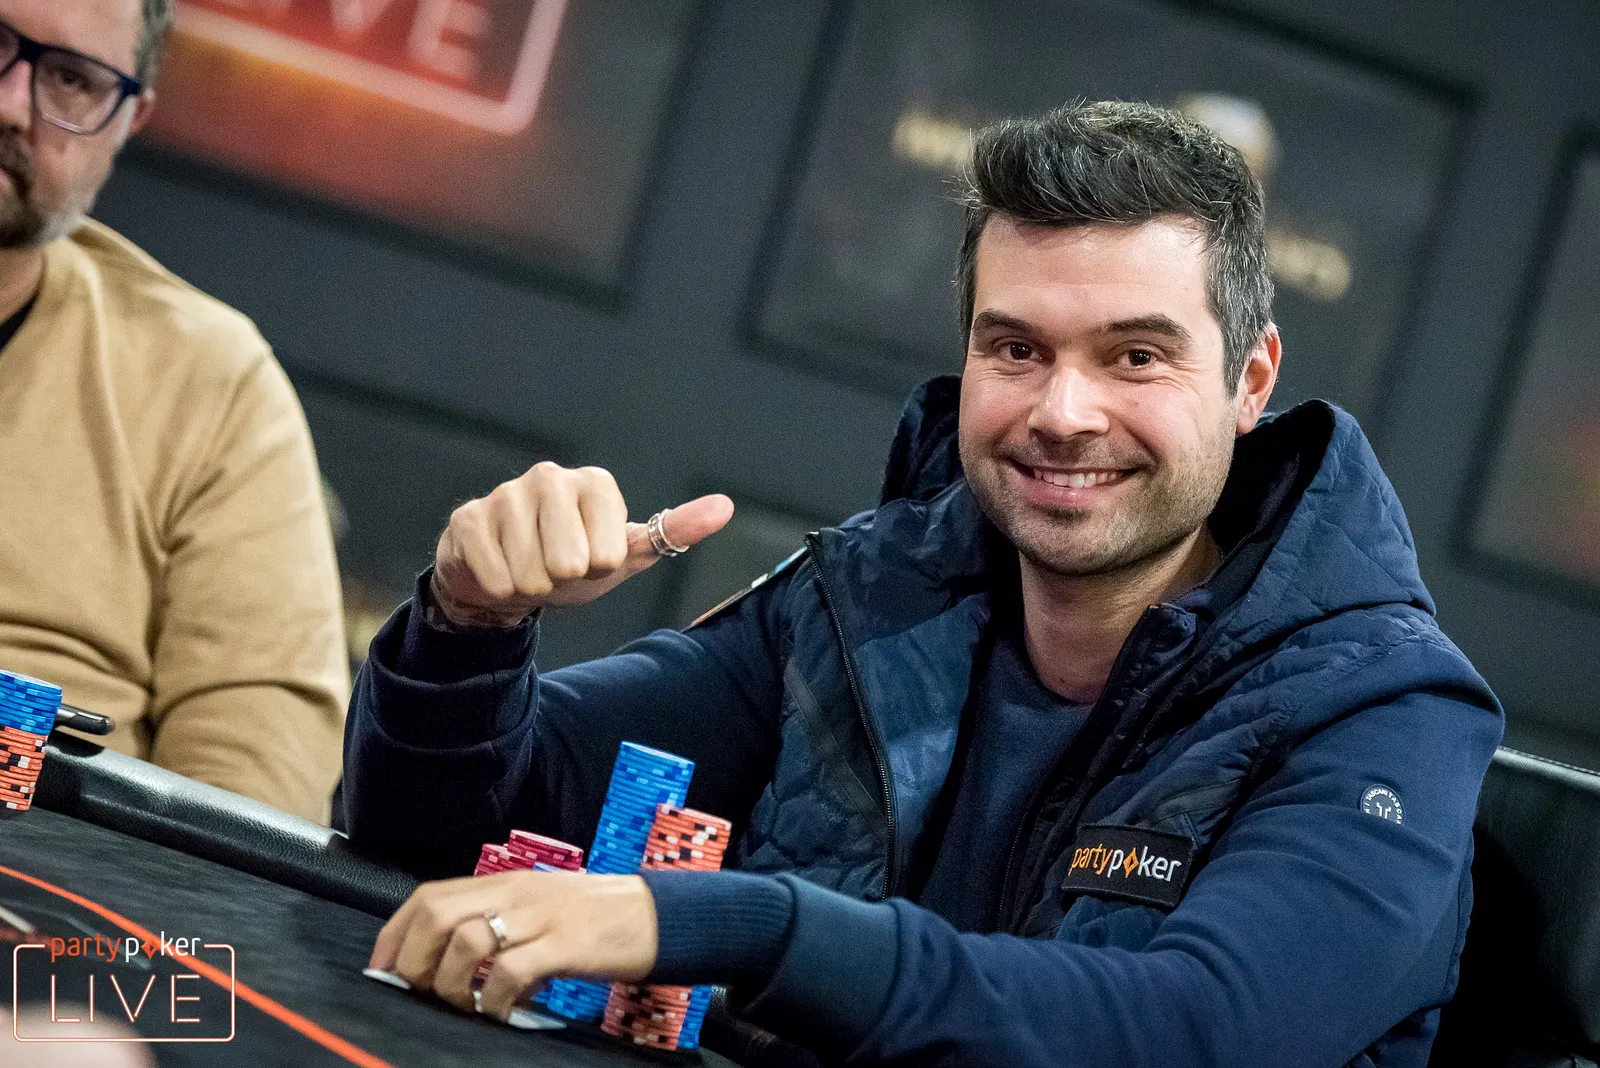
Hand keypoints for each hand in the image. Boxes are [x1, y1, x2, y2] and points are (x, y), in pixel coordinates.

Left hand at [369, 871, 658, 1020]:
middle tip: (421, 994)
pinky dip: (496, 999)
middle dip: (413, 961)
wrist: (659, 914)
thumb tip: (448, 963)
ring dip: (453, 983)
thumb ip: (497, 924)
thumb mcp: (539, 909)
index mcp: (505, 882)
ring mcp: (542, 915)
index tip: (383, 971)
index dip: (394, 934)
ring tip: (467, 1006)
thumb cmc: (596, 918)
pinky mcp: (567, 943)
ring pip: (467, 941)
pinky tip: (502, 1013)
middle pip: (437, 914)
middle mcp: (517, 891)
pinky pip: (514, 971)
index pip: (428, 896)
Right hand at [431, 461, 733, 626]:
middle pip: (568, 562)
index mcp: (594, 484)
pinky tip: (500, 573)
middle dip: (564, 579)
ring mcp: (505, 496)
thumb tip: (725, 507)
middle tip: (557, 568)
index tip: (592, 557)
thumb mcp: (626, 553)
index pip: (609, 552)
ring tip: (529, 570)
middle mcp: (549, 479)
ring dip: (531, 585)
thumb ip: (675, 530)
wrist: (506, 579)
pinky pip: (493, 575)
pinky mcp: (467, 519)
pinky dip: (501, 588)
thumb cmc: (573, 564)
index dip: (600, 567)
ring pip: (529, 572)